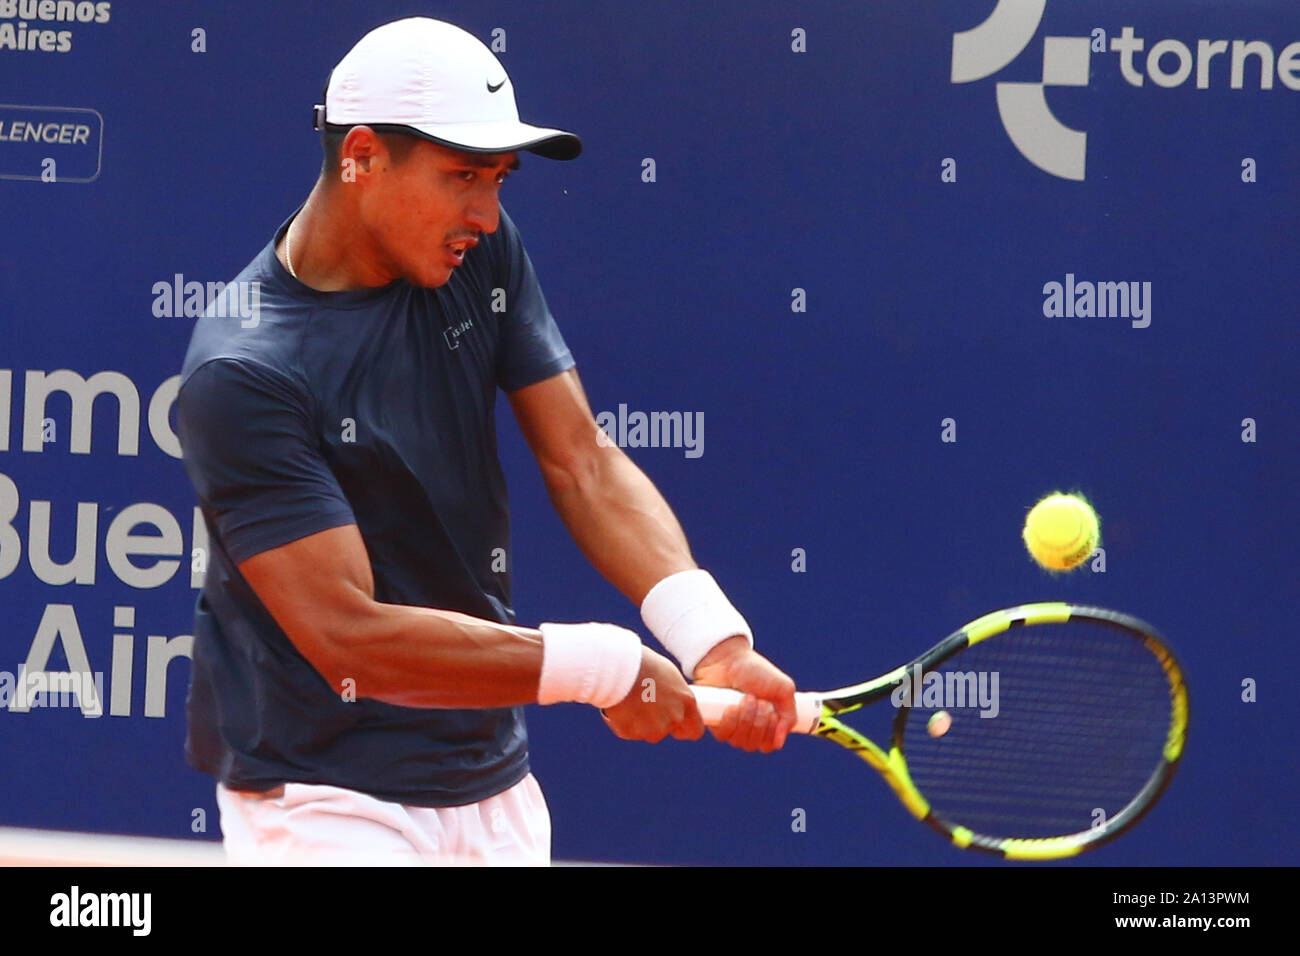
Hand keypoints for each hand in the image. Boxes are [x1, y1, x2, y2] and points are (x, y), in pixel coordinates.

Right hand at [600, 646, 704, 743]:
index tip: (676, 725)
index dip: (684, 729)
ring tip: (631, 701)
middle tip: (644, 704)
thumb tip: (673, 703)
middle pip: (667, 730)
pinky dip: (624, 723)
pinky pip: (628, 732)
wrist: (619, 666)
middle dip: (657, 722)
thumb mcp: (668, 675)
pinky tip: (620, 705)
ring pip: (647, 733)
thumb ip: (675, 695)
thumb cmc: (644, 663)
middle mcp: (674, 718)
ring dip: (640, 724)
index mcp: (686, 701)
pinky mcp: (631, 732)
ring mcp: (653, 728)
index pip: (695, 730)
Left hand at [692, 636, 796, 752]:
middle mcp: (750, 728)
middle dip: (759, 722)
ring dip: (746, 719)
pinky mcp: (717, 723)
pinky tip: (732, 707)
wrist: (729, 659)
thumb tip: (779, 743)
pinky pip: (724, 736)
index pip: (770, 744)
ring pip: (741, 742)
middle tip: (758, 700)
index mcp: (768, 722)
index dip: (771, 732)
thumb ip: (790, 716)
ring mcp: (733, 727)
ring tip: (746, 698)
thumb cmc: (756, 671)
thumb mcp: (784, 689)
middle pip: (755, 744)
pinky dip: (731, 722)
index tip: (772, 713)